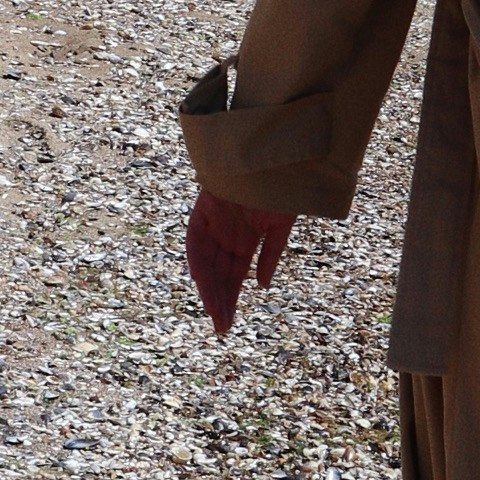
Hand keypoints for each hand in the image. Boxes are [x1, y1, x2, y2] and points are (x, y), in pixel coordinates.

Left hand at [185, 191, 294, 337]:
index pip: (229, 272)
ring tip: (216, 314)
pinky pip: (197, 240)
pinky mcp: (206, 208)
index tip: (225, 321)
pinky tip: (207, 281)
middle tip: (221, 328)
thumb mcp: (279, 226)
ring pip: (207, 262)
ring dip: (210, 287)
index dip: (225, 296)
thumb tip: (262, 286)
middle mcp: (225, 231)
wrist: (279, 151)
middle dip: (218, 300)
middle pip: (216, 272)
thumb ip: (270, 254)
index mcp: (241, 236)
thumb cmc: (283, 186)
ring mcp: (215, 220)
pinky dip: (199, 259)